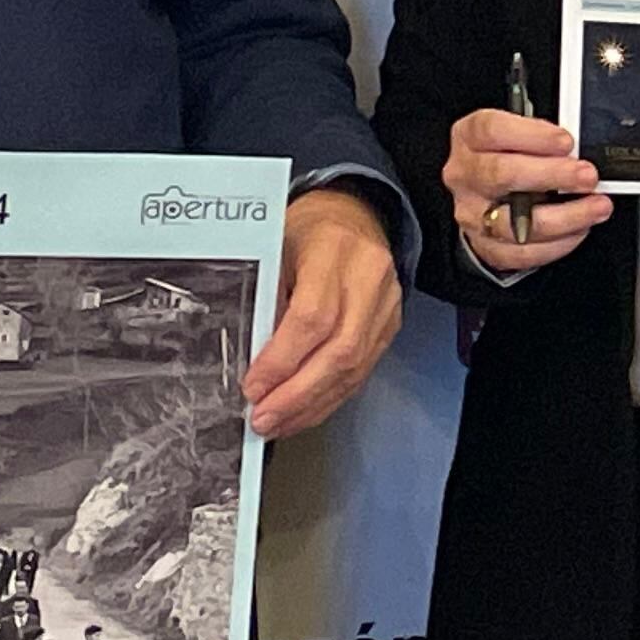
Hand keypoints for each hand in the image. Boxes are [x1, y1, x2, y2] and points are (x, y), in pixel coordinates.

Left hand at [242, 186, 404, 440]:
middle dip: (297, 395)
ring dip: (312, 405)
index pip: (313, 317)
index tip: (253, 387)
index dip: (282, 359)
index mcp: (335, 250)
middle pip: (339, 351)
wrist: (358, 214)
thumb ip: (267, 296)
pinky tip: (304, 412)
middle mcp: (369, 279)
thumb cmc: (308, 230)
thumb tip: (249, 358)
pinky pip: (362, 371)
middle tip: (262, 419)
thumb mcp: (276, 247)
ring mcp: (386, 305)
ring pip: (354, 368)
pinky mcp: (390, 326)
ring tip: (277, 424)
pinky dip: (330, 398)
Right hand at [442, 108, 612, 278]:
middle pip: (501, 173)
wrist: (488, 197)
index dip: (532, 135)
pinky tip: (579, 229)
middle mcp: (465, 175)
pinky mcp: (486, 246)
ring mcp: (472, 213)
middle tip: (587, 175)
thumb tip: (579, 148)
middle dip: (552, 175)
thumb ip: (543, 136)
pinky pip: (523, 252)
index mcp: (470, 138)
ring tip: (596, 207)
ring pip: (514, 221)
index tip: (566, 142)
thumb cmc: (510, 157)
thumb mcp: (519, 133)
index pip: (491, 130)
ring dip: (564, 215)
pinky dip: (557, 243)